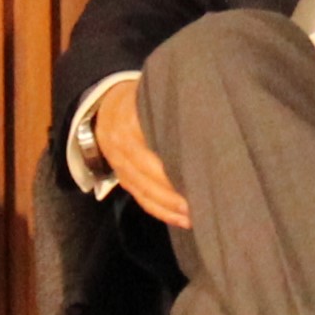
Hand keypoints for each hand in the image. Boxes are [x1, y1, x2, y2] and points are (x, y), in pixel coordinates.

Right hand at [94, 79, 192, 229]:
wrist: (104, 102)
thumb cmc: (141, 97)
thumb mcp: (152, 95)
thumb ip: (174, 110)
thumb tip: (210, 123)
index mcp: (128, 123)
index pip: (149, 155)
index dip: (171, 172)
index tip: (198, 180)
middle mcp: (120, 147)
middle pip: (146, 179)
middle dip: (173, 196)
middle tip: (200, 205)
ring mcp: (118, 165)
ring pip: (144, 193)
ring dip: (169, 209)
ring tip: (194, 217)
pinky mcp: (121, 177)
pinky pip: (140, 198)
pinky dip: (160, 211)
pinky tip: (180, 219)